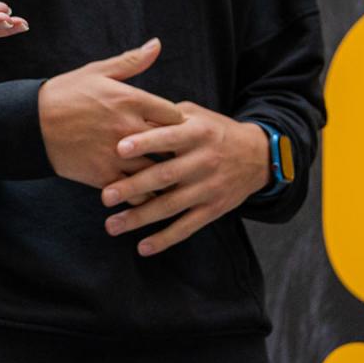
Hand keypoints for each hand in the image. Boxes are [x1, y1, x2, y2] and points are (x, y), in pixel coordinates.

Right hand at [38, 37, 183, 188]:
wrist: (30, 124)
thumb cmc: (66, 94)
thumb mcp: (98, 72)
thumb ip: (132, 61)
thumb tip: (156, 44)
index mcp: (130, 99)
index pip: (175, 115)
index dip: (179, 123)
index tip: (175, 128)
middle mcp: (127, 127)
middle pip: (171, 145)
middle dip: (177, 150)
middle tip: (180, 155)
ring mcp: (117, 154)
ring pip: (157, 171)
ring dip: (163, 174)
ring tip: (168, 176)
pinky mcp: (104, 176)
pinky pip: (135, 191)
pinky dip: (143, 193)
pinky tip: (144, 190)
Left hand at [100, 105, 268, 255]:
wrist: (258, 156)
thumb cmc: (214, 131)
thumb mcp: (195, 115)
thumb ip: (164, 116)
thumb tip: (128, 117)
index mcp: (197, 133)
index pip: (168, 138)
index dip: (145, 143)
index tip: (119, 149)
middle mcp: (204, 161)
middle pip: (165, 176)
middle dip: (134, 187)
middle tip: (105, 196)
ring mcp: (209, 188)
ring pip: (172, 206)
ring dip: (140, 217)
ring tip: (112, 225)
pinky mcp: (214, 209)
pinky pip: (187, 227)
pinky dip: (165, 238)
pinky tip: (142, 247)